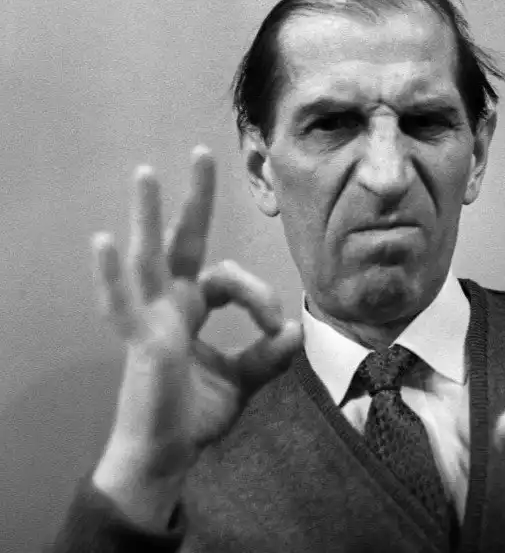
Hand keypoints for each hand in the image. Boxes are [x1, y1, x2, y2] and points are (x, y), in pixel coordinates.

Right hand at [92, 146, 302, 506]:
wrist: (167, 456)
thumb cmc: (196, 415)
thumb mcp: (244, 380)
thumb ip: (268, 356)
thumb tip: (296, 331)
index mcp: (192, 308)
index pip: (228, 279)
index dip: (258, 296)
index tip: (277, 328)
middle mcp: (171, 304)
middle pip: (183, 241)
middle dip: (195, 199)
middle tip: (203, 153)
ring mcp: (152, 319)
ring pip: (149, 258)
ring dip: (148, 215)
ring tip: (147, 174)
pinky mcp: (139, 342)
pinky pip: (122, 305)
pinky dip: (111, 276)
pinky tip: (105, 240)